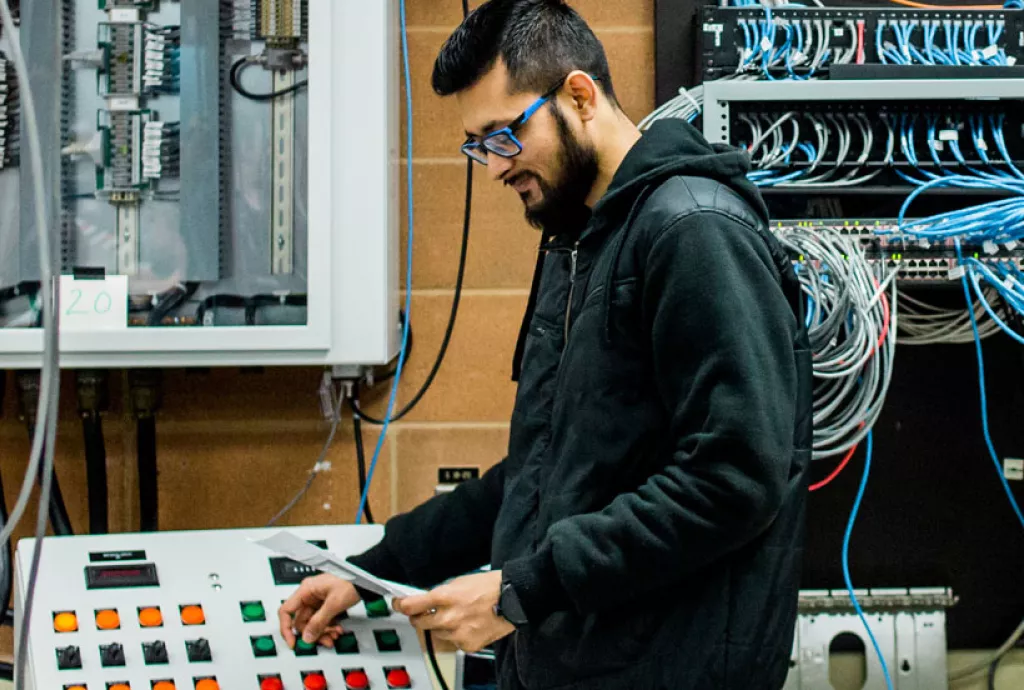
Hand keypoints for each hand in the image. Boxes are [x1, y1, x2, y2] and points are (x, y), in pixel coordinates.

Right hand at [278, 574, 358, 648]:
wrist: (366, 579)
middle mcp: (309, 595)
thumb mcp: (334, 603)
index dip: (286, 628)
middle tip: (324, 640)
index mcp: (306, 590)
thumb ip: (319, 622)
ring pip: (313, 623)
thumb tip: (307, 636)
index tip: (293, 642)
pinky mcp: (326, 605)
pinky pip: (321, 621)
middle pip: (302, 621)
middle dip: (313, 633)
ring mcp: (317, 601)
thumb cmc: (351, 581)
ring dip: (323, 632)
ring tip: (334, 634)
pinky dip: (328, 627)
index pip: (286, 611)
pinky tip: (337, 629)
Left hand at [392, 570, 513, 652]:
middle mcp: (448, 617)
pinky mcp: (467, 645)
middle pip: (419, 622)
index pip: (410, 605)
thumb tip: (425, 599)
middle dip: (419, 616)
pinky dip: (456, 635)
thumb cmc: (490, 587)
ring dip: (440, 626)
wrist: (513, 600)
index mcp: (445, 597)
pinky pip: (453, 642)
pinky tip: (468, 625)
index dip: (400, 604)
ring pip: (436, 633)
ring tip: (456, 616)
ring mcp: (458, 633)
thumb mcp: (460, 582)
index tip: (398, 603)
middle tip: (424, 611)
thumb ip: (440, 592)